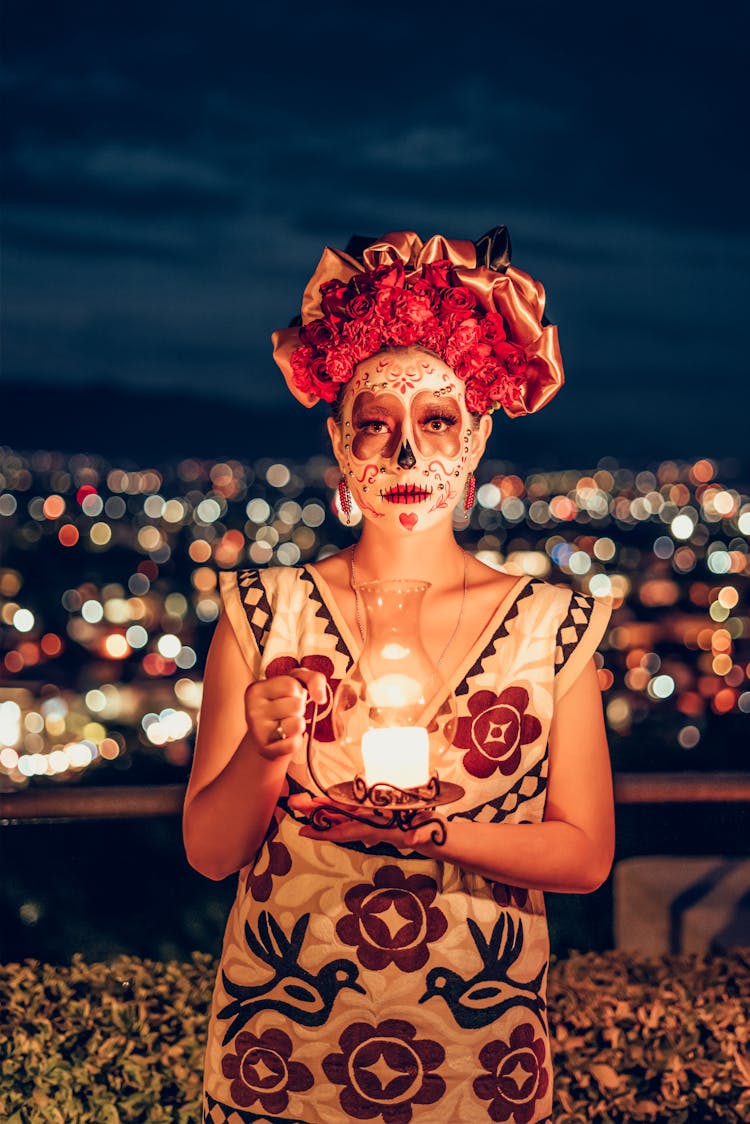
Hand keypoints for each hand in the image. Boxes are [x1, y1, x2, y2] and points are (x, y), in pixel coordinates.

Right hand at [244, 669, 326, 761]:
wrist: (267, 736)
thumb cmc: (284, 703)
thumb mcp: (297, 683)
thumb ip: (314, 679)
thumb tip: (321, 698)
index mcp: (256, 690)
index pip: (291, 685)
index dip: (297, 692)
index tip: (286, 697)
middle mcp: (252, 710)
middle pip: (297, 705)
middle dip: (298, 709)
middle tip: (286, 712)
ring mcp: (257, 731)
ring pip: (297, 725)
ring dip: (298, 724)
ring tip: (285, 724)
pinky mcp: (265, 750)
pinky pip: (294, 744)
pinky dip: (295, 741)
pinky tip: (283, 739)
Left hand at [288, 792, 444, 854]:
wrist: (437, 838)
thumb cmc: (432, 834)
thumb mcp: (427, 834)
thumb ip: (420, 836)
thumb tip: (411, 840)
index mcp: (379, 829)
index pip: (349, 830)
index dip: (327, 830)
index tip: (307, 832)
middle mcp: (371, 825)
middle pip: (339, 820)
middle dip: (317, 815)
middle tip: (294, 807)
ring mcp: (373, 820)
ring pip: (344, 815)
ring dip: (324, 810)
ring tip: (304, 804)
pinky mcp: (378, 814)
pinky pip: (354, 811)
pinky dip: (340, 807)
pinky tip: (328, 804)